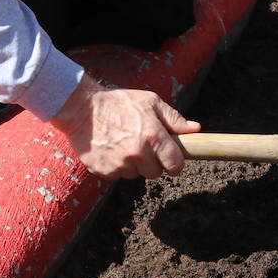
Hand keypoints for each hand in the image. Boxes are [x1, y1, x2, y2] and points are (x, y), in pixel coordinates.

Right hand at [50, 74, 200, 179]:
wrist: (82, 109)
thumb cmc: (119, 102)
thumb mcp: (150, 102)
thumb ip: (173, 118)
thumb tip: (195, 129)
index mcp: (153, 136)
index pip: (175, 164)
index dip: (175, 164)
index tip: (172, 162)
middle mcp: (138, 153)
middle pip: (155, 173)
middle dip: (152, 162)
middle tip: (142, 145)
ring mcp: (120, 164)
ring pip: (135, 174)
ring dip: (133, 164)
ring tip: (123, 143)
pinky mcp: (104, 171)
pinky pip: (117, 175)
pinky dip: (116, 166)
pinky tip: (111, 149)